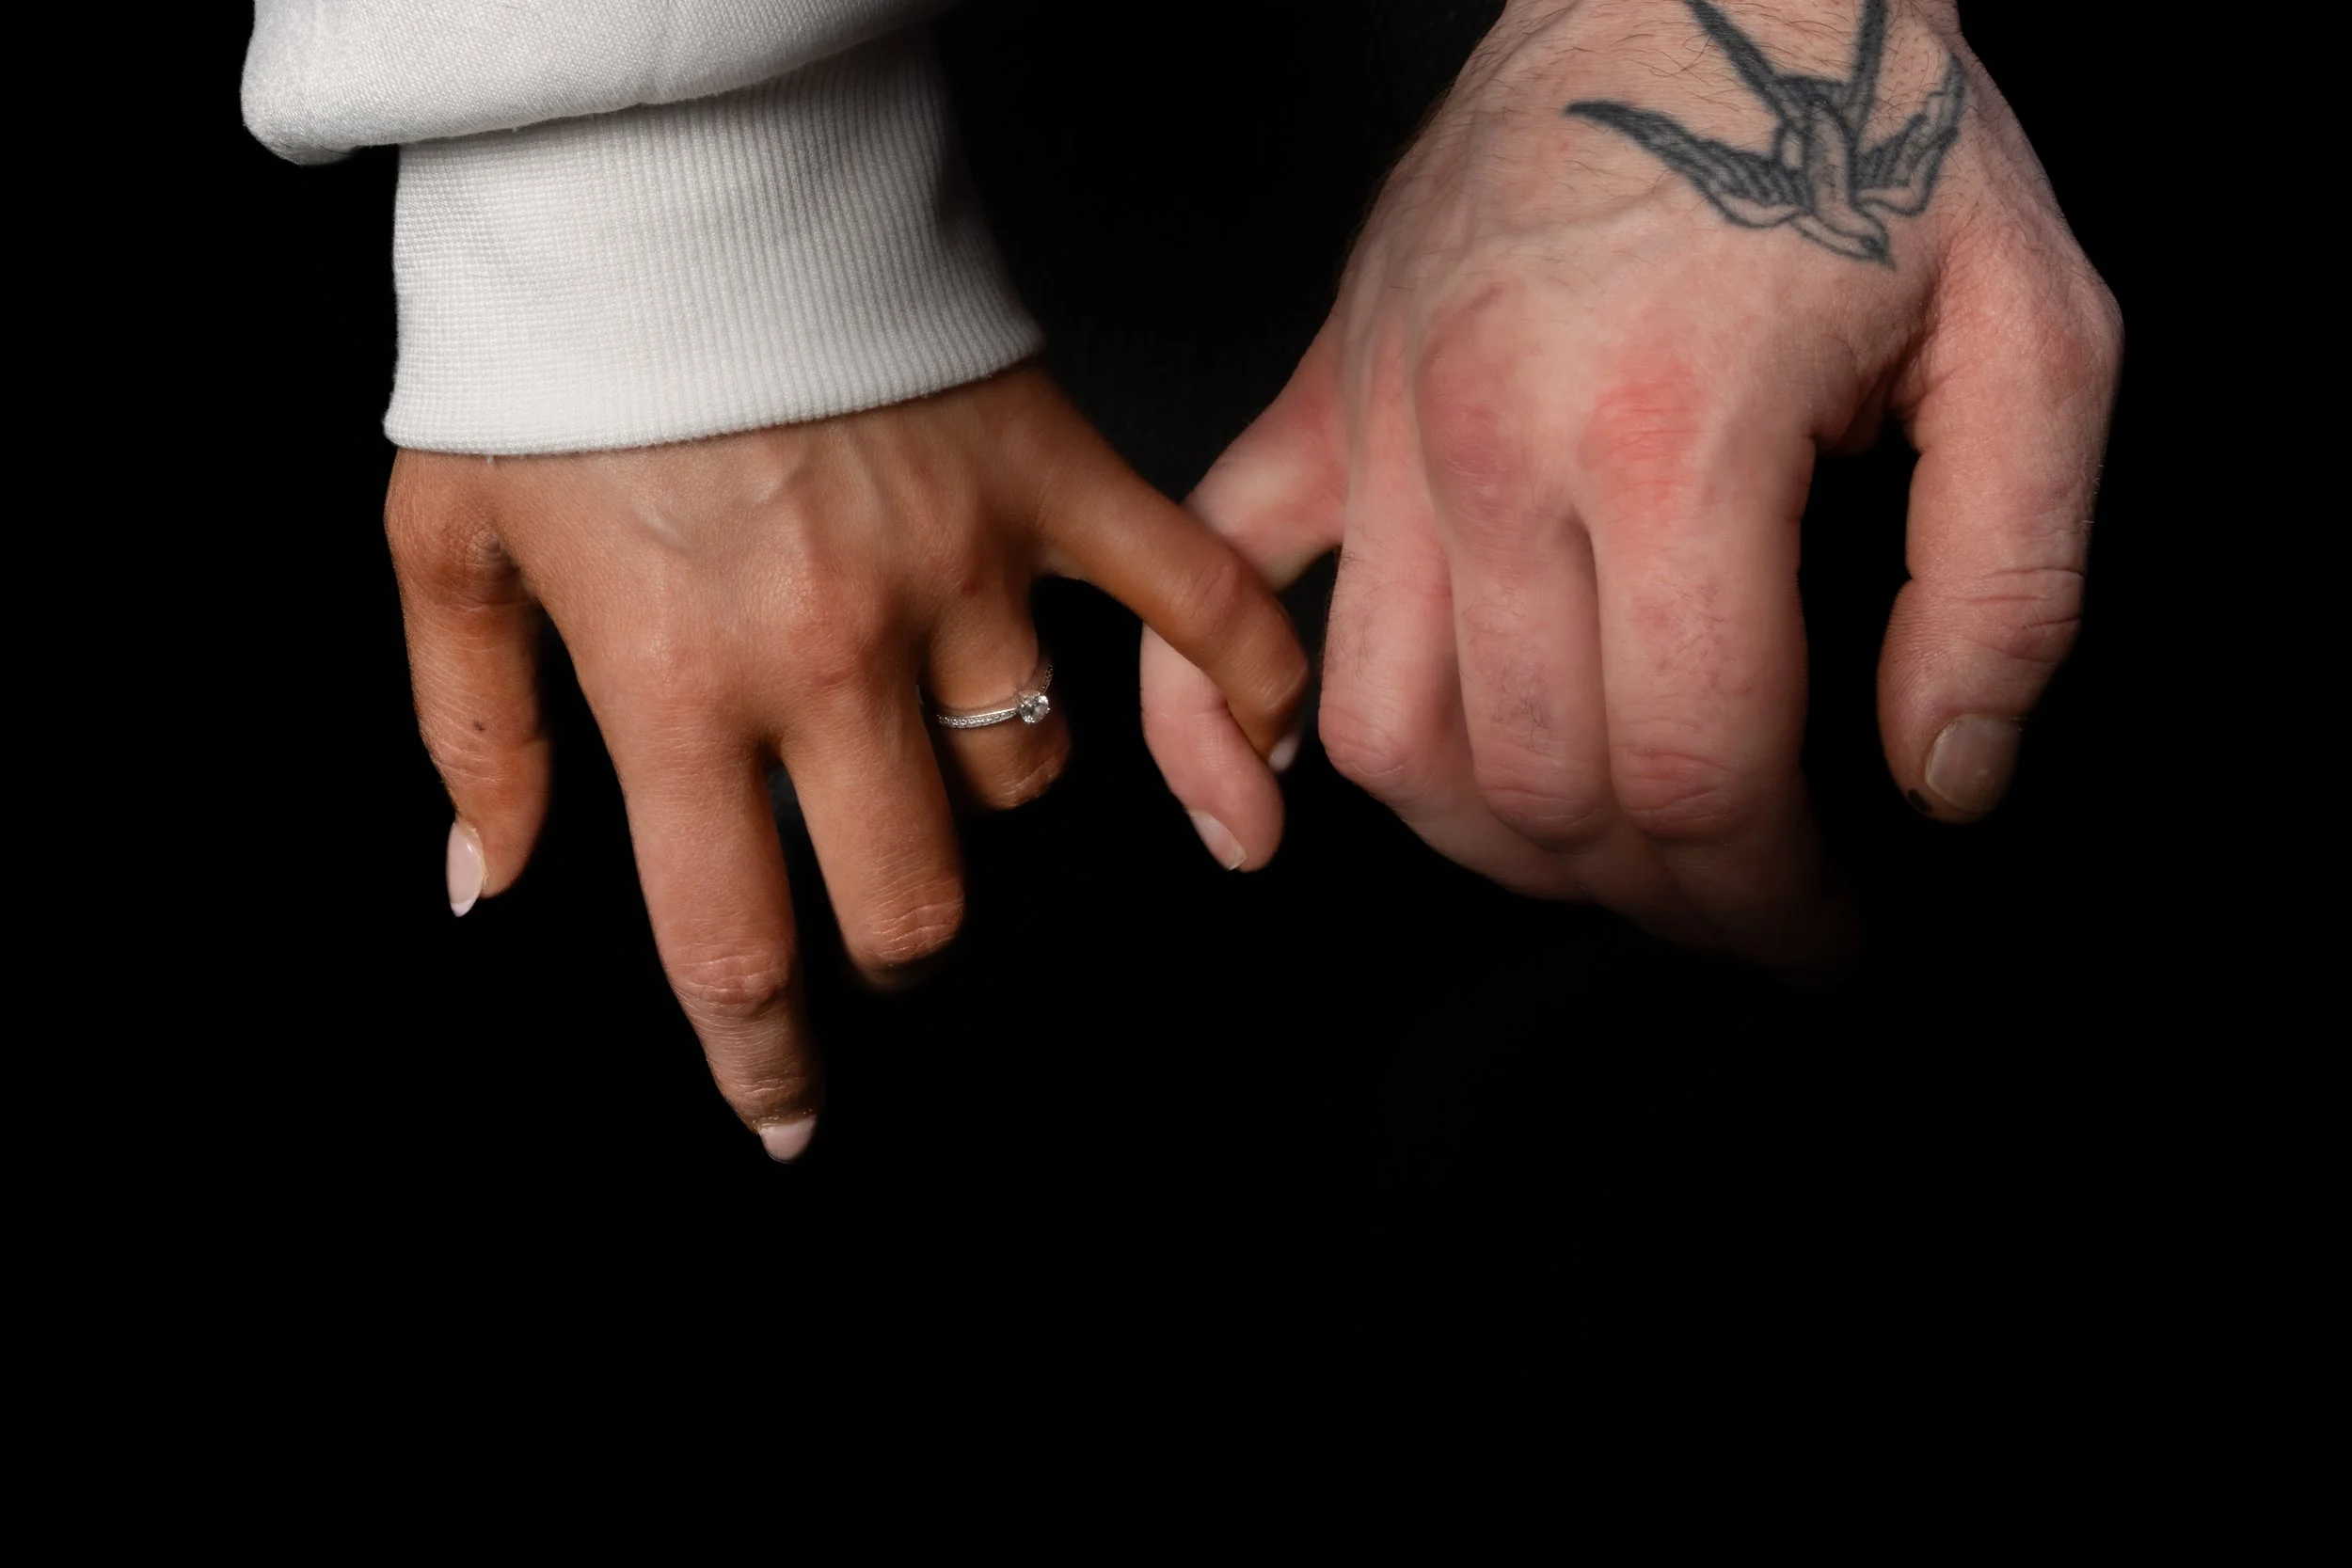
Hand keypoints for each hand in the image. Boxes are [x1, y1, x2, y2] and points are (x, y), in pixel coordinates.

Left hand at [391, 367, 1305, 1154]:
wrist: (665, 171)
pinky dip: (1248, 681)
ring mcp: (965, 568)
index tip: (785, 1116)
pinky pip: (1191, 603)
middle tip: (867, 914)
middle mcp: (835, 651)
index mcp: (678, 678)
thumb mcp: (447, 544)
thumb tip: (494, 888)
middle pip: (913, 894)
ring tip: (936, 731)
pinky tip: (1267, 751)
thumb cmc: (554, 361)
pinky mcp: (1052, 481)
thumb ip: (472, 735)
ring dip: (981, 783)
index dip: (763, 1058)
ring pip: (1028, 769)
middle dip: (889, 939)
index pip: (735, 937)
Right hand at [1142, 0, 2118, 971]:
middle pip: (1539, 785)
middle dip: (1658, 893)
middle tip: (1745, 900)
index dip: (1771, 899)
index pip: (1693, 770)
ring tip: (1593, 857)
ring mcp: (1382, 425)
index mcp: (1669, 431)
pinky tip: (1262, 826)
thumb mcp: (2034, 336)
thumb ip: (2009, 586)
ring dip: (1489, 846)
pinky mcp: (1325, 398)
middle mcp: (1491, 442)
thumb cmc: (1862, 129)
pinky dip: (1211, 728)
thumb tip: (1940, 782)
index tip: (1823, 927)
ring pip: (1382, 737)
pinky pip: (1210, 583)